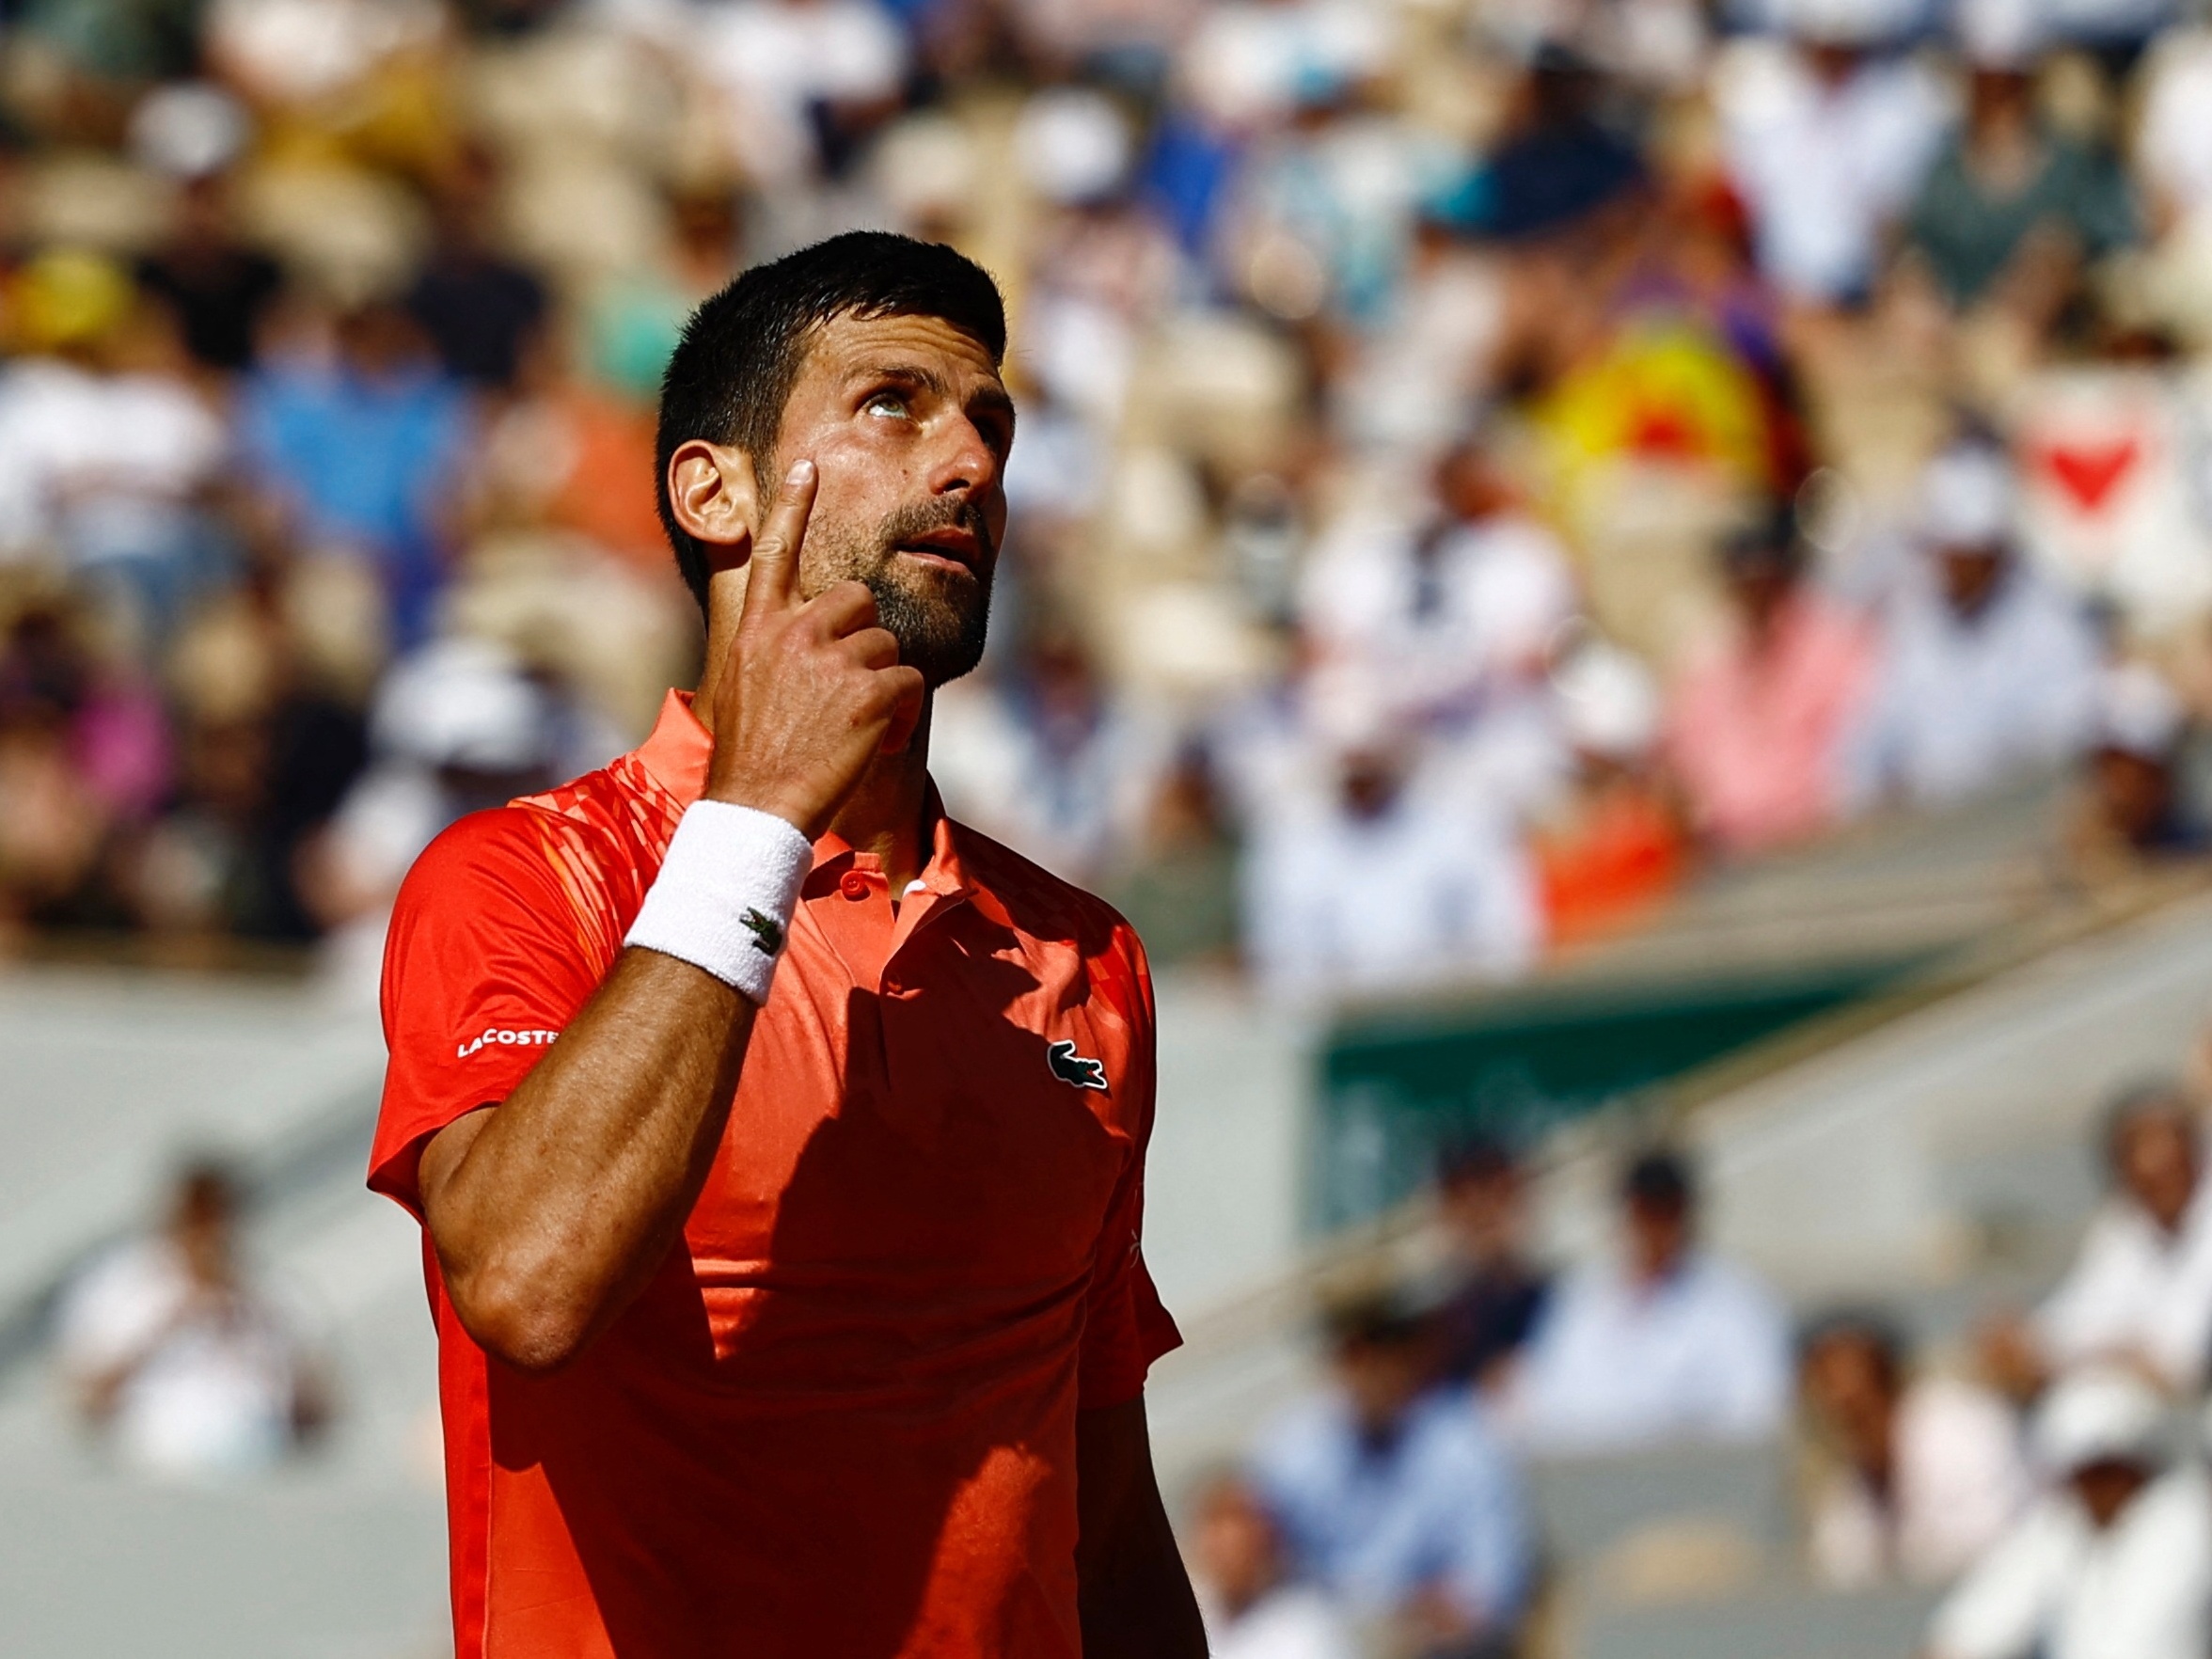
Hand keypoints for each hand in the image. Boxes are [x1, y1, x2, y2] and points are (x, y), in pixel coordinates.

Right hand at [704, 460, 925, 836]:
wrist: (756, 807)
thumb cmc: (754, 761)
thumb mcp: (747, 688)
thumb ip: (778, 653)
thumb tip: (817, 645)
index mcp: (757, 629)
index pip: (776, 553)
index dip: (793, 508)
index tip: (806, 466)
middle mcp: (792, 632)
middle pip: (857, 600)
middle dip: (862, 639)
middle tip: (843, 693)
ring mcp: (830, 658)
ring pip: (885, 646)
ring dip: (880, 687)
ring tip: (851, 730)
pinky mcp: (868, 690)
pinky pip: (907, 682)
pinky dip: (899, 716)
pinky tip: (874, 743)